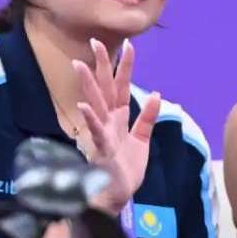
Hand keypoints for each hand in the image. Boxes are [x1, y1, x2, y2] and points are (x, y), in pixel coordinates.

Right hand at [73, 38, 160, 214]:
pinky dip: (91, 119)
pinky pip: (95, 132)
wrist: (117, 196)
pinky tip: (84, 107)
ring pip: (95, 104)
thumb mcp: (142, 140)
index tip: (129, 44)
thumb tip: (157, 94)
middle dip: (101, 65)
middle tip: (95, 42)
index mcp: (119, 118)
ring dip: (88, 85)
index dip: (125, 66)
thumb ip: (148, 118)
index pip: (122, 86)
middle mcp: (108, 121)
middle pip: (105, 88)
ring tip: (79, 65)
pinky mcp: (101, 149)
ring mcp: (103, 133)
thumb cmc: (126, 169)